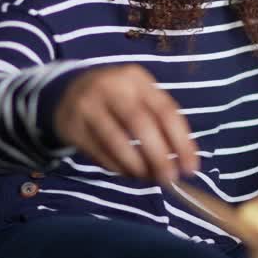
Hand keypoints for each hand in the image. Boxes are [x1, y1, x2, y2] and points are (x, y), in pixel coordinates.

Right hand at [54, 64, 199, 185]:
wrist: (66, 91)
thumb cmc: (117, 98)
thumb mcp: (139, 96)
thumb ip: (159, 122)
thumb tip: (180, 160)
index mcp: (137, 79)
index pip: (165, 110)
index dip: (181, 142)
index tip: (191, 168)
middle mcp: (112, 88)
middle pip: (140, 124)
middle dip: (159, 156)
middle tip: (169, 179)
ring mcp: (88, 106)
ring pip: (116, 141)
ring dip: (137, 166)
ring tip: (148, 178)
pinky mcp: (72, 127)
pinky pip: (99, 153)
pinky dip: (117, 167)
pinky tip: (128, 172)